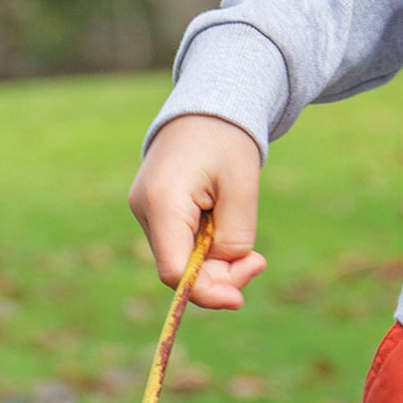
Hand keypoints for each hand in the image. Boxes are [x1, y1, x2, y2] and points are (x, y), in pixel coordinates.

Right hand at [129, 114, 266, 309]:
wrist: (209, 103)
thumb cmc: (228, 139)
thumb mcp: (242, 186)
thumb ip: (235, 236)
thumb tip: (227, 277)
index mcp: (162, 202)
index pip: (175, 270)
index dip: (206, 292)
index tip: (239, 299)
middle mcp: (144, 209)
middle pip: (178, 268)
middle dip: (219, 275)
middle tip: (258, 262)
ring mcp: (146, 209)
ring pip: (180, 257)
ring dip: (214, 259)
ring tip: (247, 242)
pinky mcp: (155, 209)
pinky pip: (180, 242)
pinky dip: (205, 245)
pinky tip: (226, 228)